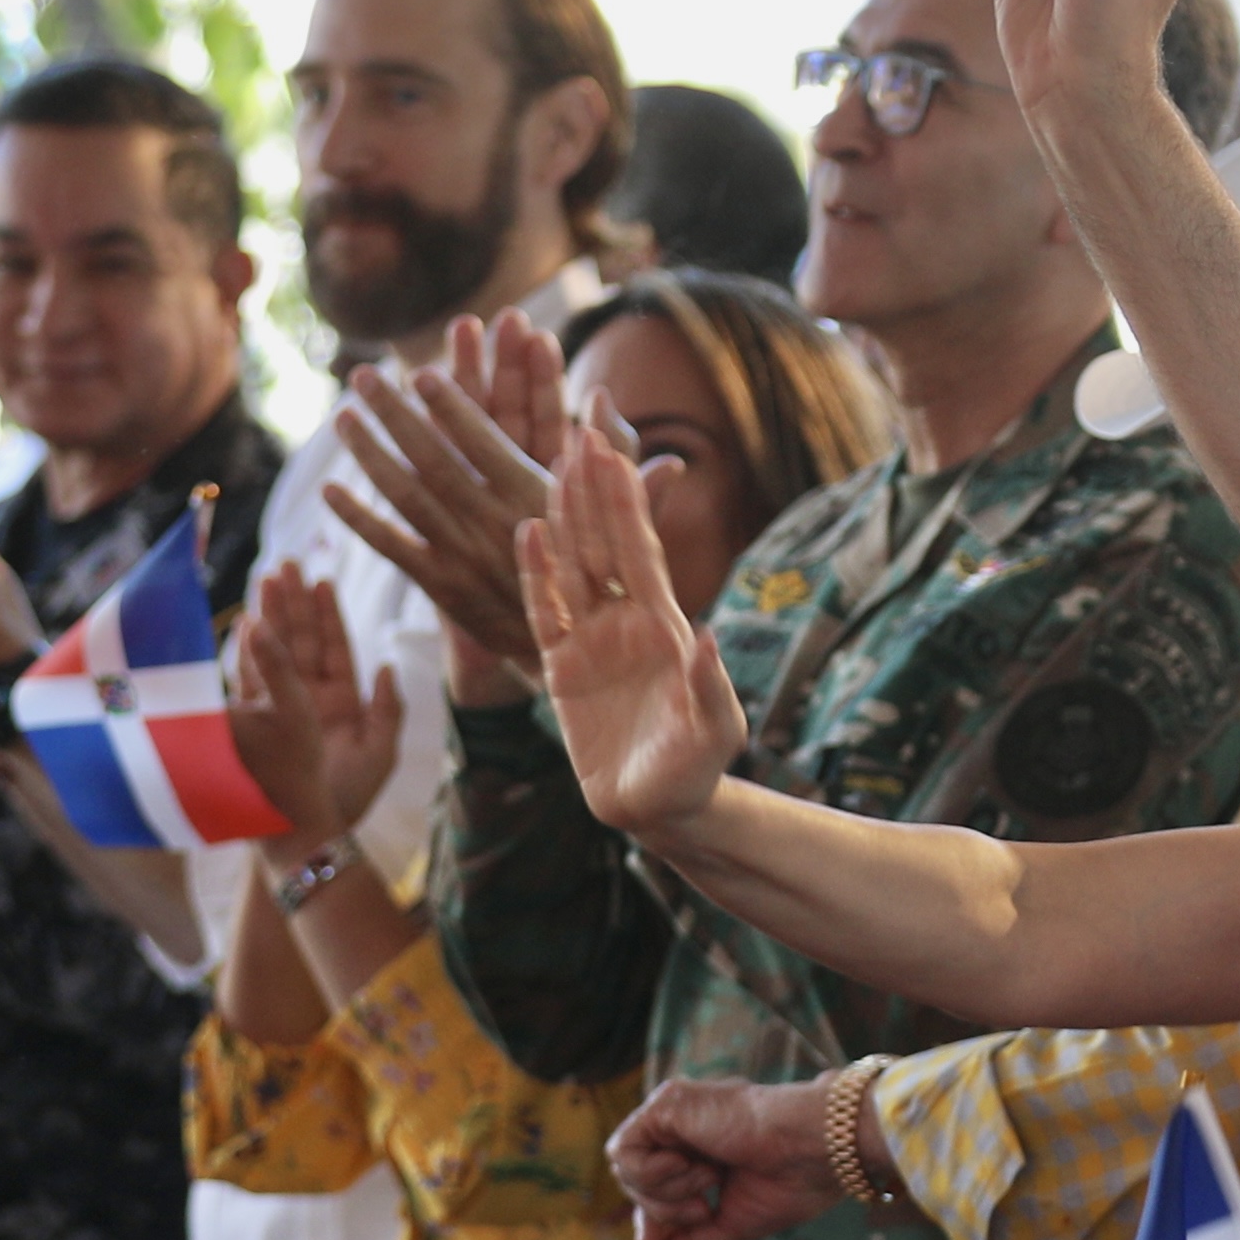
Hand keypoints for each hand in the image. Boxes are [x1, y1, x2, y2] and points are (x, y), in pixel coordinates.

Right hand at [219, 565, 403, 841]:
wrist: (305, 835)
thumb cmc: (345, 800)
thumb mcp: (378, 756)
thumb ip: (387, 711)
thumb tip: (386, 667)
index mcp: (343, 702)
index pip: (334, 647)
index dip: (327, 614)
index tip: (320, 579)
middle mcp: (310, 700)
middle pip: (302, 640)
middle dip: (294, 602)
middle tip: (286, 563)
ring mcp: (281, 708)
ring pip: (275, 652)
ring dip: (269, 617)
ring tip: (264, 580)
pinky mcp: (254, 721)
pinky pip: (249, 676)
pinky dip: (246, 651)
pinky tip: (242, 624)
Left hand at [321, 313, 569, 662]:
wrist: (572, 650)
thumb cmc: (592, 570)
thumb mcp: (611, 512)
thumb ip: (604, 454)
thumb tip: (599, 395)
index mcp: (533, 498)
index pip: (483, 441)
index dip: (451, 405)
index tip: (421, 372)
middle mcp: (491, 523)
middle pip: (432, 458)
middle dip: (394, 413)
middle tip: (362, 376)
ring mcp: (461, 555)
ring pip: (405, 496)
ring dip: (368, 454)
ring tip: (342, 418)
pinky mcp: (441, 586)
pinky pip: (392, 547)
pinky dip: (358, 519)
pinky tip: (329, 491)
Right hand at [519, 415, 743, 828]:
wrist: (661, 809)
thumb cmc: (697, 771)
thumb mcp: (713, 732)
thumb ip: (708, 687)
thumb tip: (705, 637)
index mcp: (664, 625)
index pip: (639, 550)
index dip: (624, 500)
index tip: (609, 450)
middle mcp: (627, 621)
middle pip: (604, 542)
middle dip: (592, 489)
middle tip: (578, 430)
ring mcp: (592, 640)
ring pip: (573, 566)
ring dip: (563, 516)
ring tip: (550, 462)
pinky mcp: (561, 668)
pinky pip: (543, 611)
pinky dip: (535, 573)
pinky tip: (525, 532)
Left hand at [601, 1071, 862, 1239]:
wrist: (813, 1150)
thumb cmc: (791, 1183)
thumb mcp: (733, 1223)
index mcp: (704, 1151)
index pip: (656, 1188)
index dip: (655, 1219)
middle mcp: (686, 1128)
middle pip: (636, 1181)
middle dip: (660, 1210)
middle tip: (703, 1212)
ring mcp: (675, 1112)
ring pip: (625, 1168)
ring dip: (664, 1192)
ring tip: (708, 1184)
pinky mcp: (666, 1103)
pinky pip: (623, 1150)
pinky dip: (652, 1174)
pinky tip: (695, 1166)